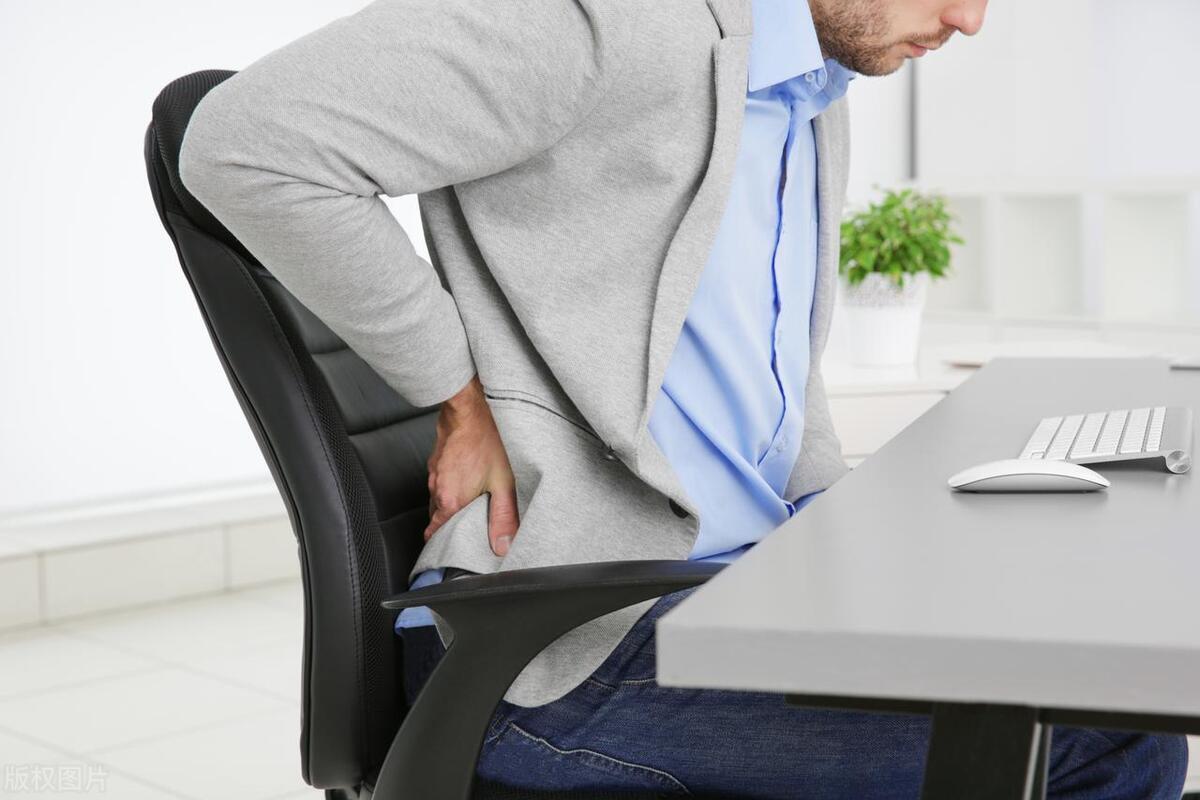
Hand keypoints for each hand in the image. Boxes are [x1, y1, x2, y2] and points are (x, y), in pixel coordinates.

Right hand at [423, 376, 519, 555]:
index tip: (451, 548)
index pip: (435, 533)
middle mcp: (437, 490)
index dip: (442, 542)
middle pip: (438, 517)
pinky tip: (467, 481)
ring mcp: (434, 474)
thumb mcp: (503, 483)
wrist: (467, 410)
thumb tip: (503, 547)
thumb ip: (503, 517)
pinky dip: (450, 487)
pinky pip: (440, 482)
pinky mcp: (436, 461)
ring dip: (451, 504)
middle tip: (467, 529)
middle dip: (449, 525)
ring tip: (470, 505)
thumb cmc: (486, 442)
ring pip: (439, 499)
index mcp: (450, 502)